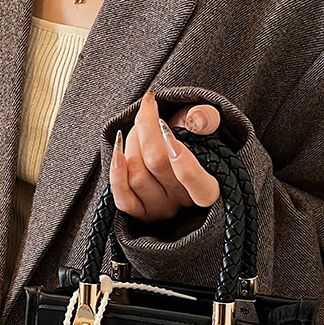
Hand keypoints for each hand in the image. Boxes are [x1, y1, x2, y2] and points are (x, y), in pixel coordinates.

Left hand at [109, 89, 221, 223]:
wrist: (174, 159)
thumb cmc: (194, 142)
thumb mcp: (208, 127)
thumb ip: (207, 119)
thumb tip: (195, 118)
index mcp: (207, 188)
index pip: (199, 185)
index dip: (184, 161)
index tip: (165, 125)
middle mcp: (183, 201)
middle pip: (158, 163)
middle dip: (146, 129)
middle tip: (147, 112)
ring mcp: (160, 209)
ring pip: (137, 176)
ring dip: (130, 143)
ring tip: (136, 130)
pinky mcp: (139, 212)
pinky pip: (123, 198)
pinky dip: (116, 173)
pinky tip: (117, 151)